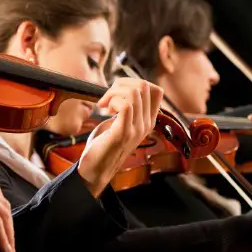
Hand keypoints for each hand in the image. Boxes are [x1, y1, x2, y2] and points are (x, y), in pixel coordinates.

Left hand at [78, 78, 163, 195]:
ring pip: (135, 92)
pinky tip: (104, 110)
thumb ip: (127, 106)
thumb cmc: (104, 143)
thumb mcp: (121, 121)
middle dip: (121, 84)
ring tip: (105, 104)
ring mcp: (137, 129)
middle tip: (107, 97)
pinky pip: (125, 105)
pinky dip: (112, 101)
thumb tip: (124, 86)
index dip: (135, 83)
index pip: (156, 90)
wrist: (95, 169)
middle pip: (144, 86)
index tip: (118, 92)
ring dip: (114, 92)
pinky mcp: (123, 133)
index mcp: (148, 120)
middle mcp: (147, 124)